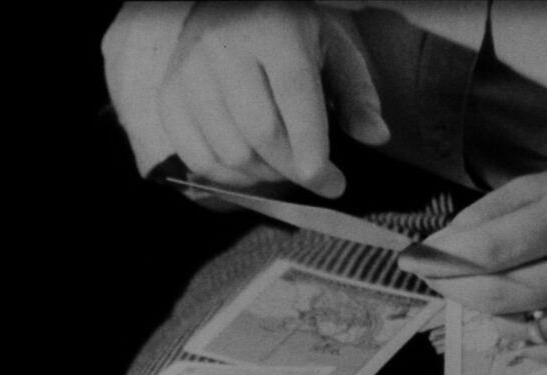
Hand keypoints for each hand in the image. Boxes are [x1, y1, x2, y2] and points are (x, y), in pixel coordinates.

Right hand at [156, 1, 388, 196]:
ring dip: (264, 176)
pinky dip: (228, 178)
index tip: (332, 183)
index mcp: (273, 30)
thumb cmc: (285, 31)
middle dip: (293, 170)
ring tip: (283, 168)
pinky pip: (197, 157)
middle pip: (260, 133)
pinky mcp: (170, 96)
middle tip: (313, 179)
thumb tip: (376, 136)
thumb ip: (356, 92)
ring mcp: (190, 73)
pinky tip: (251, 170)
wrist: (226, 8)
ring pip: (230, 152)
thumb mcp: (331, 47)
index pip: (293, 98)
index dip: (312, 151)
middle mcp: (224, 48)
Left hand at [397, 164, 546, 367]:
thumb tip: (441, 244)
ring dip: (486, 311)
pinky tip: (521, 318)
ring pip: (517, 328)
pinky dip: (523, 339)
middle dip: (450, 288)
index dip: (439, 259)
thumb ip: (491, 210)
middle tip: (433, 278)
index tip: (411, 260)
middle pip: (494, 295)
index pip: (485, 250)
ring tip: (485, 289)